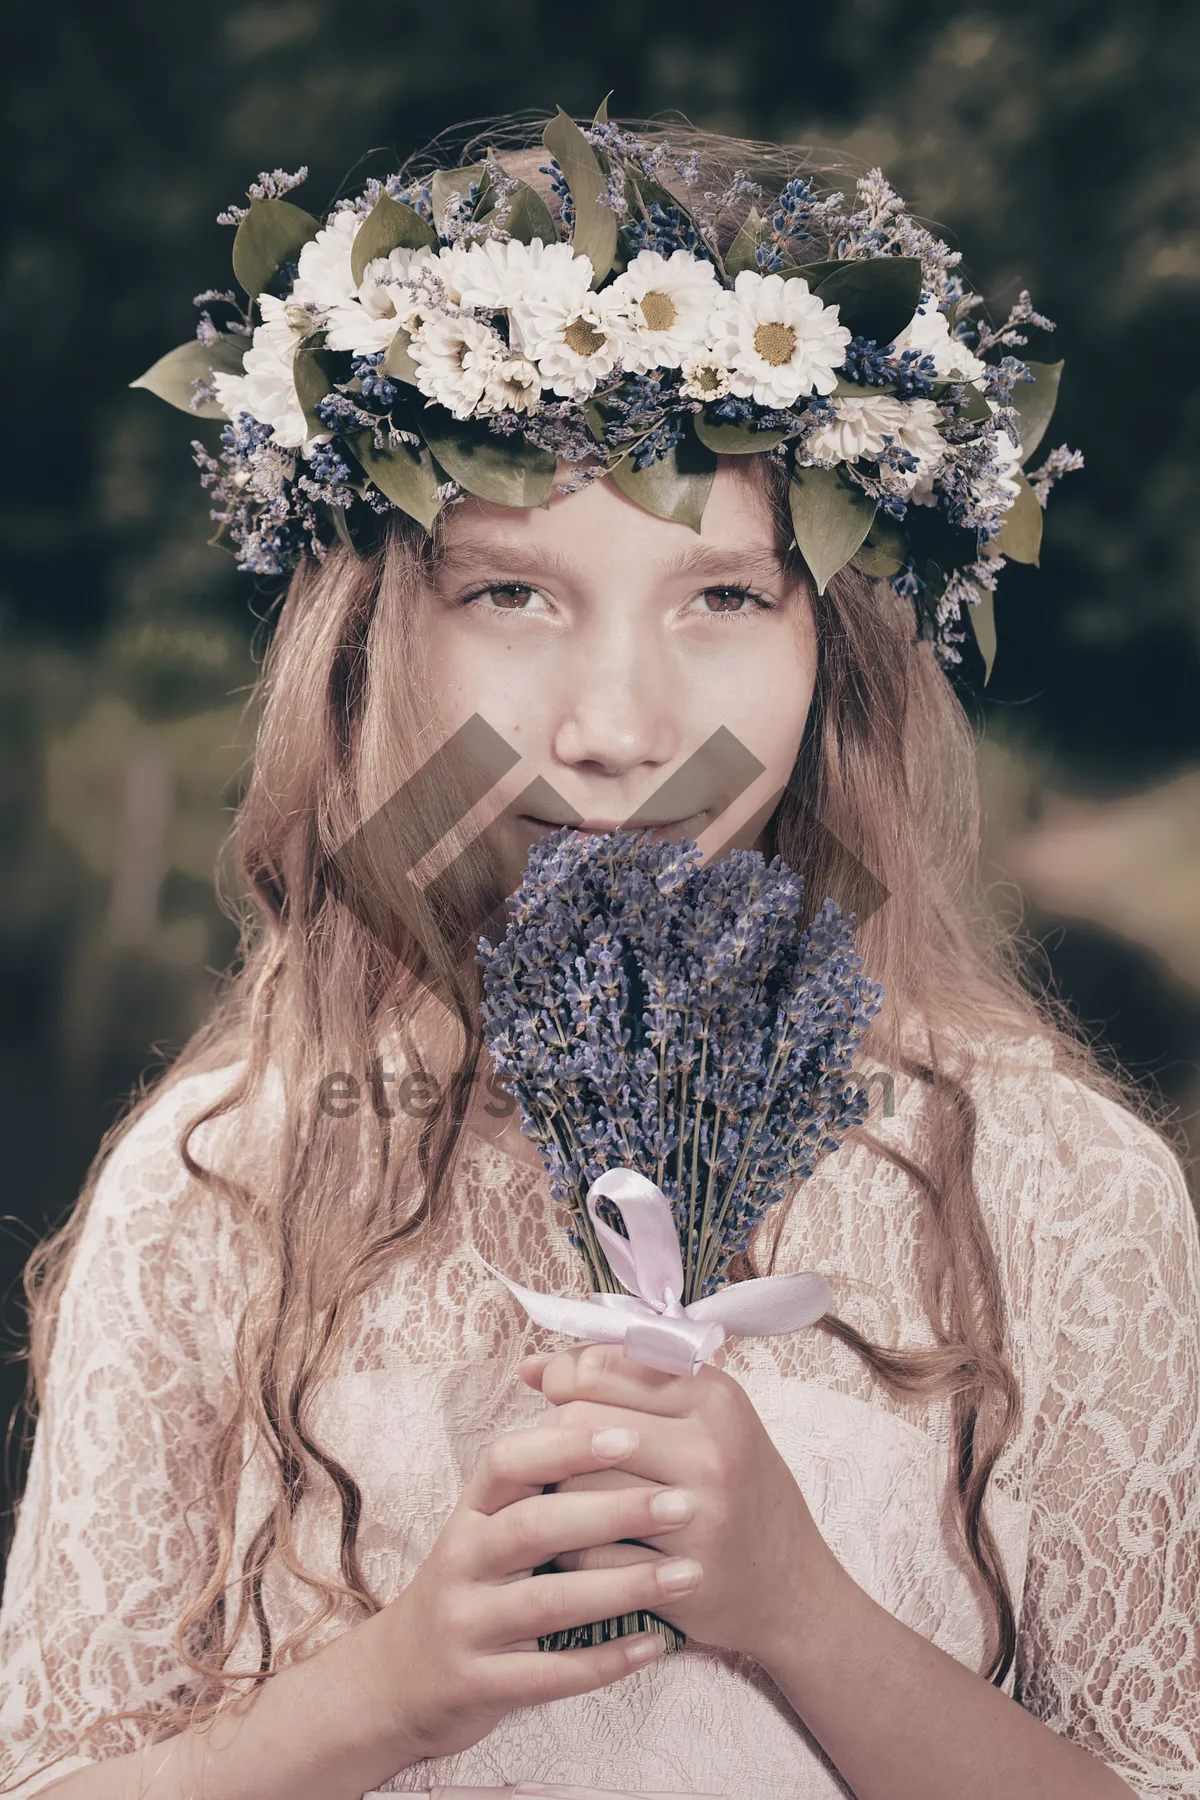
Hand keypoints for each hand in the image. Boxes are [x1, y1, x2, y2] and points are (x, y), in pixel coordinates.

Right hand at [370, 1404, 697, 1767]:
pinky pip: (548, 1674)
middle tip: (683, 1504)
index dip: (567, 1445)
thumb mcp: (487, 1527)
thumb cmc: (470, 1585)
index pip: (509, 1461)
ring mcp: (466, 1623)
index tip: (631, 1434)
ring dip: (623, 1587)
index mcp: (471, 1511)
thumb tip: (610, 1414)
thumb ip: (538, 1481)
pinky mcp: (477, 1684)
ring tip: (687, 1574)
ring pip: (548, 1601)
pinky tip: (655, 1645)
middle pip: (536, 1526)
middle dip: (614, 1512)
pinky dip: (605, 1661)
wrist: (399, 1679)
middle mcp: (462, 1559)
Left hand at [517, 1340, 843, 1667]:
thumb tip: (532, 1368)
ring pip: (576, 1486)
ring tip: (565, 1499)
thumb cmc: (738, 1488)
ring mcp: (696, 1513)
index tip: (557, 1397)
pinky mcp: (678, 1573)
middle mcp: (709, 1448)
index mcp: (713, 1397)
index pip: (603, 1367)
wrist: (792, 1587)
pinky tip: (581, 1546)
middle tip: (555, 1456)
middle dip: (552, 1439)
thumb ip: (626, 1382)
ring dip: (555, 1495)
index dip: (563, 1379)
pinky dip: (569, 1549)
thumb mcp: (703, 1419)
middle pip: (580, 1423)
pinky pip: (586, 1552)